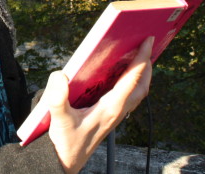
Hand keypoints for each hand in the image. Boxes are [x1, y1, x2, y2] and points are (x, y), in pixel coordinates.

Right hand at [45, 37, 153, 173]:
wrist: (66, 161)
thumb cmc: (66, 142)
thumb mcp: (59, 119)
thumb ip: (57, 98)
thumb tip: (61, 75)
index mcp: (110, 109)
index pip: (131, 80)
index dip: (141, 60)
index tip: (147, 42)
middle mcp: (117, 111)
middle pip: (142, 86)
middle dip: (147, 66)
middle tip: (147, 46)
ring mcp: (116, 115)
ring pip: (137, 93)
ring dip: (142, 75)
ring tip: (138, 58)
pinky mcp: (110, 117)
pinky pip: (128, 97)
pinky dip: (131, 83)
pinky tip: (120, 76)